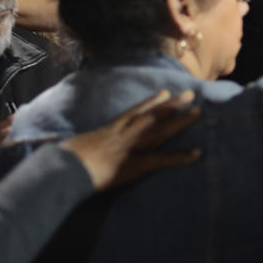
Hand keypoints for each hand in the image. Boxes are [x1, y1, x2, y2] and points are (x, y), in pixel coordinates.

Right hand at [60, 90, 200, 190]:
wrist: (66, 169)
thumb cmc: (63, 160)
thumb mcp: (72, 148)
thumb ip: (80, 147)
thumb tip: (74, 150)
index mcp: (108, 130)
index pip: (133, 112)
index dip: (150, 103)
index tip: (164, 93)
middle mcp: (123, 134)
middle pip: (152, 116)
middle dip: (172, 105)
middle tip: (190, 94)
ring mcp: (131, 147)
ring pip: (161, 130)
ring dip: (181, 121)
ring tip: (199, 112)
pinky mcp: (136, 164)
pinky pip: (163, 160)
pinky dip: (180, 157)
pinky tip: (197, 154)